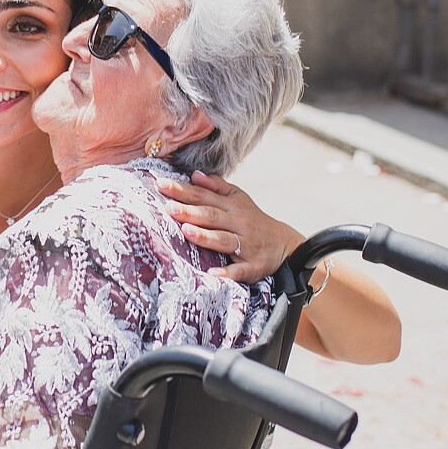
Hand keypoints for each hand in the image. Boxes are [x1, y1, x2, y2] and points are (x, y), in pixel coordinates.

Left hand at [156, 171, 304, 282]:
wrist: (286, 245)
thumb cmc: (254, 220)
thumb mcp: (240, 199)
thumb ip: (217, 186)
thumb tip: (194, 174)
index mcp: (233, 206)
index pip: (204, 196)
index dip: (183, 190)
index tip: (161, 184)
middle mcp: (239, 223)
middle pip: (212, 216)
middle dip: (190, 211)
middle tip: (168, 207)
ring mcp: (246, 246)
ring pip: (224, 240)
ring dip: (206, 237)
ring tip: (187, 232)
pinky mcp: (253, 266)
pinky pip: (240, 270)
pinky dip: (228, 273)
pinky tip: (213, 274)